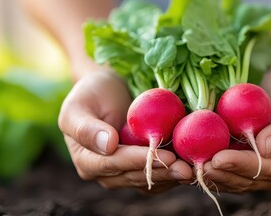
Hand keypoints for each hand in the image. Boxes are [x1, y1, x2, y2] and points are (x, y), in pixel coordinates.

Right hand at [58, 70, 192, 193]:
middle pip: (134, 177)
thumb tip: (107, 146)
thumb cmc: (91, 93)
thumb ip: (86, 128)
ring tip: (191, 169)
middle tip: (186, 168)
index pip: (114, 164)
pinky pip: (158, 176)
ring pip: (149, 181)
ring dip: (171, 176)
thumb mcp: (78, 105)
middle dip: (161, 172)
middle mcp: (105, 173)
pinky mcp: (141, 168)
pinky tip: (190, 165)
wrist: (107, 89)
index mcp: (87, 161)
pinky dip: (173, 173)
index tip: (163, 155)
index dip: (139, 160)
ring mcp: (124, 173)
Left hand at [195, 69, 270, 192]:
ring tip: (189, 168)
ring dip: (208, 175)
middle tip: (200, 165)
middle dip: (220, 174)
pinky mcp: (231, 166)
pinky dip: (202, 167)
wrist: (270, 90)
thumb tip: (266, 149)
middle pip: (242, 181)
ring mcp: (247, 174)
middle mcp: (267, 177)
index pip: (262, 171)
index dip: (240, 165)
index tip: (220, 157)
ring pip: (227, 180)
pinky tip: (186, 162)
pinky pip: (217, 171)